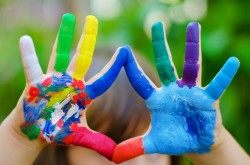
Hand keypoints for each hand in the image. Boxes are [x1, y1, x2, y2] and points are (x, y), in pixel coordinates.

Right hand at [1, 13, 126, 160]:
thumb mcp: (79, 136)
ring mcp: (53, 80)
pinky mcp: (36, 83)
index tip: (125, 50)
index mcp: (84, 94)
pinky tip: (26, 39)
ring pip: (59, 55)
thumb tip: (115, 155)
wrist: (37, 131)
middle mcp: (71, 82)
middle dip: (87, 39)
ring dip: (63, 37)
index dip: (114, 66)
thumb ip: (96, 142)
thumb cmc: (57, 130)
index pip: (103, 78)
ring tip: (68, 18)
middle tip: (94, 19)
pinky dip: (29, 54)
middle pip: (82, 57)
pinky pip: (32, 67)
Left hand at [112, 22, 238, 162]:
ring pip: (191, 66)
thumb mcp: (154, 143)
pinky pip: (216, 84)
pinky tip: (232, 62)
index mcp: (157, 99)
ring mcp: (190, 91)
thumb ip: (135, 147)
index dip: (131, 68)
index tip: (122, 51)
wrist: (195, 143)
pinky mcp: (208, 98)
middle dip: (159, 45)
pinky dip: (224, 75)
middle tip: (155, 24)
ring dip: (192, 47)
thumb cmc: (174, 139)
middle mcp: (172, 90)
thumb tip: (114, 157)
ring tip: (193, 26)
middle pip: (164, 63)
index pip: (141, 81)